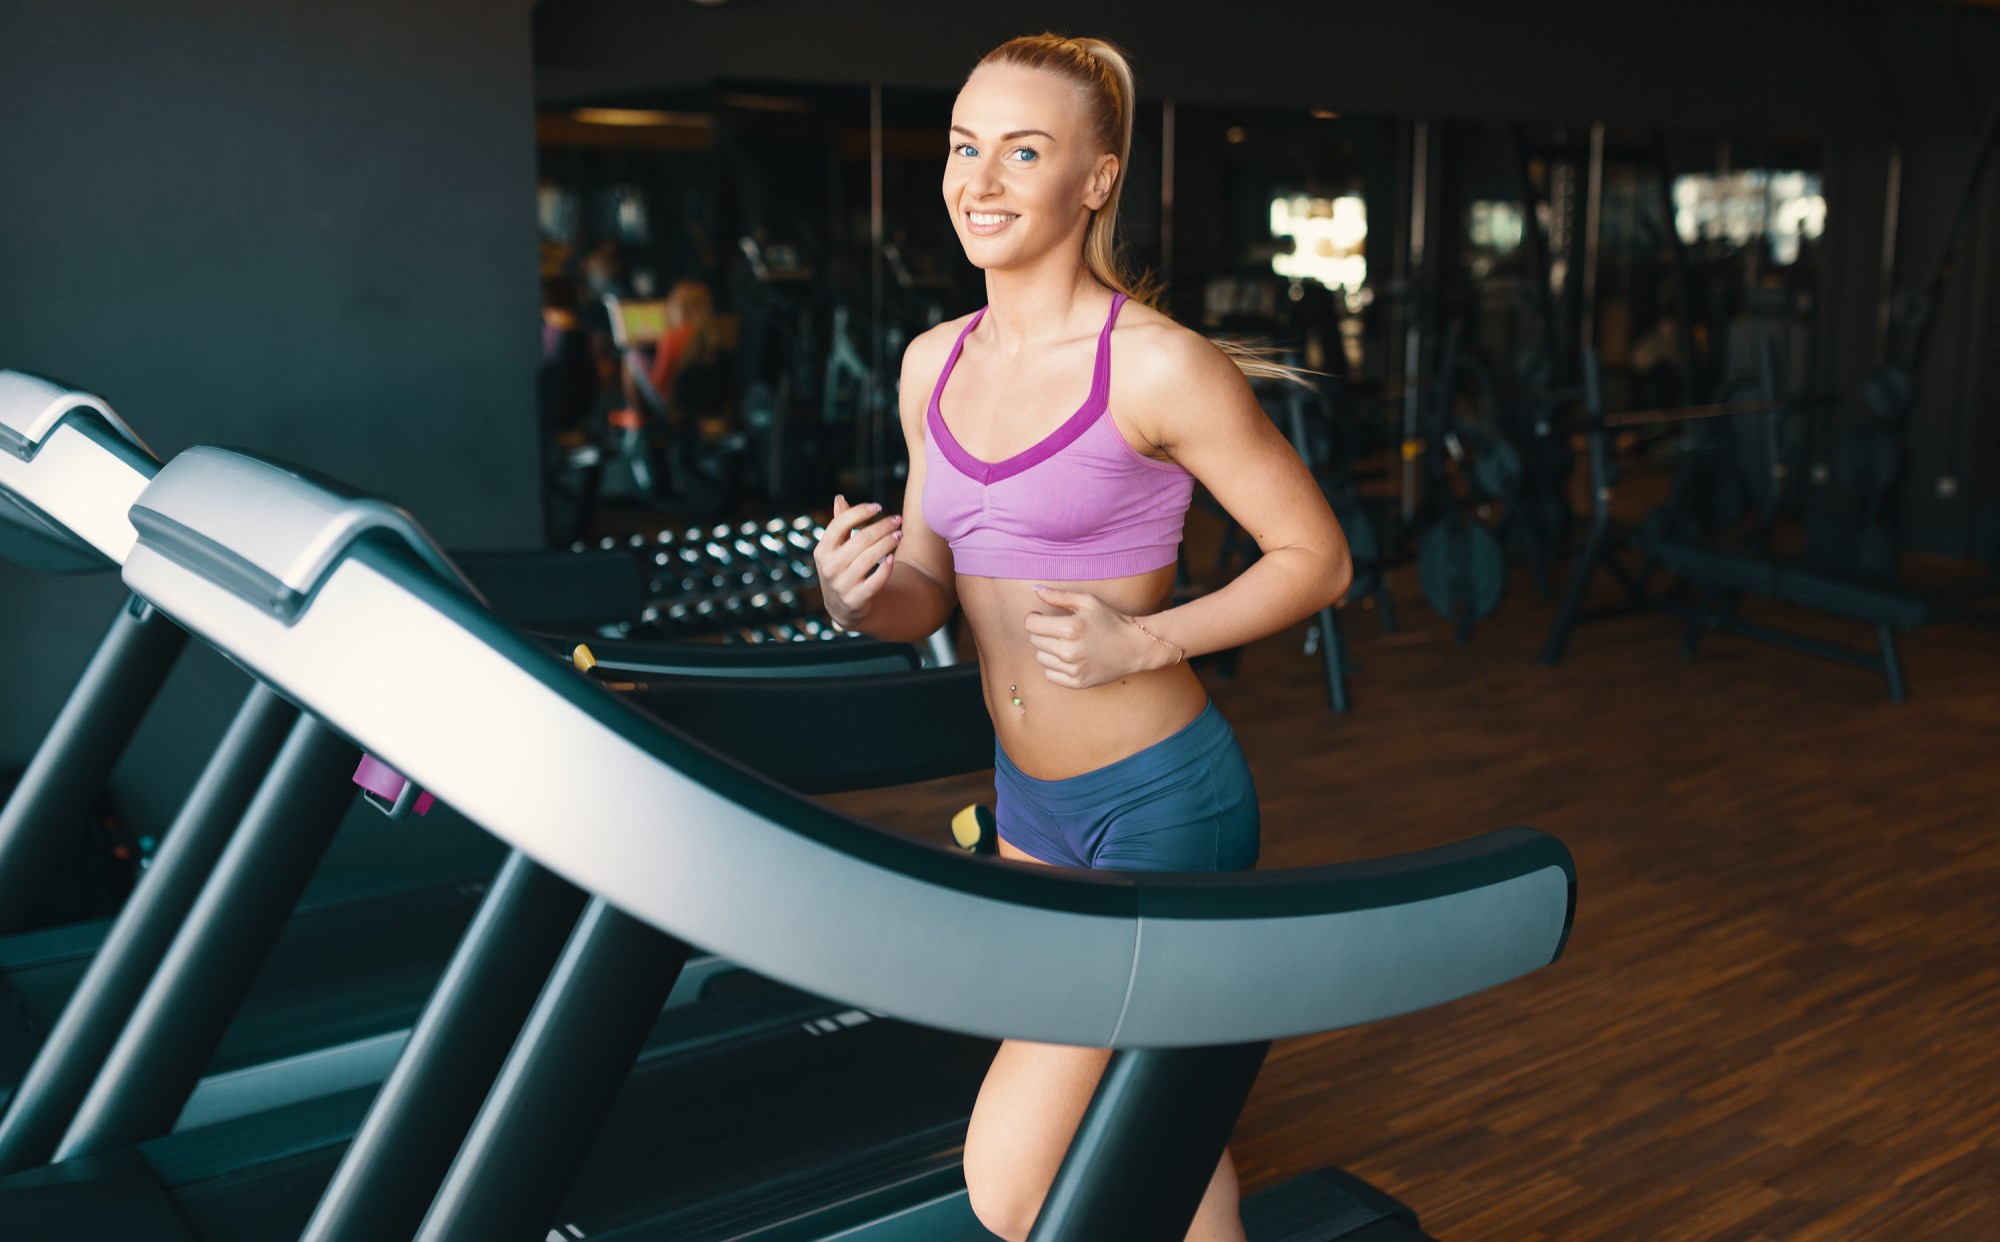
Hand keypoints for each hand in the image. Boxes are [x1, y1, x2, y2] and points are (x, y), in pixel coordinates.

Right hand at [813, 495, 901, 626]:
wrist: (842, 606)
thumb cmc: (841, 567)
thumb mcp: (835, 549)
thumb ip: (839, 525)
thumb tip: (839, 498)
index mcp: (822, 551)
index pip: (839, 525)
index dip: (859, 512)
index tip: (878, 506)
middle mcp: (829, 567)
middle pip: (861, 540)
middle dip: (882, 527)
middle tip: (897, 520)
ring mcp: (841, 585)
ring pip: (870, 558)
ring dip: (888, 543)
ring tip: (899, 535)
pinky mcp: (855, 599)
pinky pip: (875, 582)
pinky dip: (885, 568)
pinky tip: (893, 557)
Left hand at [1023, 586, 1170, 689]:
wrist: (1134, 647)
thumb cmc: (1110, 621)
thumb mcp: (1088, 602)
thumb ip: (1060, 596)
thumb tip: (1035, 589)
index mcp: (1071, 628)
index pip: (1031, 624)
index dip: (1033, 618)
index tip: (1040, 616)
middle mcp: (1070, 651)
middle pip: (1034, 640)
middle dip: (1043, 633)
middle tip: (1060, 630)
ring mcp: (1073, 669)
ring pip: (1040, 658)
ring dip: (1049, 650)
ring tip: (1067, 644)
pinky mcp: (1077, 683)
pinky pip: (1050, 675)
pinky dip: (1055, 667)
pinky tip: (1070, 658)